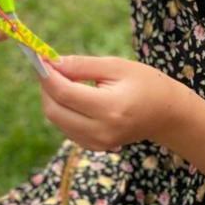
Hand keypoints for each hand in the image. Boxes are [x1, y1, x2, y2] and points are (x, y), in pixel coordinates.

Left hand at [40, 55, 187, 150]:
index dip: (47, 75)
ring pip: (56, 120)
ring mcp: (97, 143)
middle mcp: (100, 131)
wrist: (166, 113)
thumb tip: (51, 62)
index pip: (64, 93)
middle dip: (45, 86)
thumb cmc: (144, 82)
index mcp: (109, 108)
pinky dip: (61, 109)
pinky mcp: (94, 147)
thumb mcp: (115, 66)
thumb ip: (81, 65)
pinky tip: (73, 94)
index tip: (38, 56)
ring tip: (63, 77)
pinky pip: (66, 127)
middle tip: (48, 65)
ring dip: (51, 97)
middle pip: (54, 110)